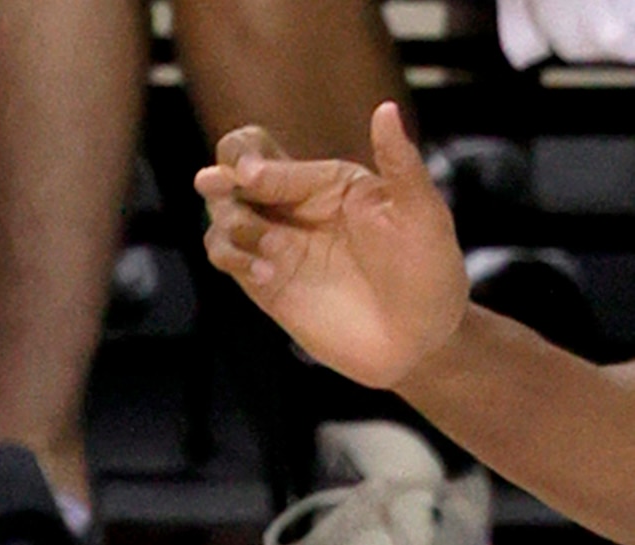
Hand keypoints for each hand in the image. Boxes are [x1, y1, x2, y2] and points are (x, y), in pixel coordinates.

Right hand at [196, 104, 467, 390]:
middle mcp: (299, 210)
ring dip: (228, 223)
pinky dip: (232, 260)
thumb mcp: (422, 212)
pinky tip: (264, 274)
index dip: (258, 161)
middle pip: (238, 180)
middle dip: (222, 178)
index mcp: (332, 183)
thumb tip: (385, 109)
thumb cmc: (429, 271)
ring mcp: (279, 248)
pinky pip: (229, 259)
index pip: (279, 162)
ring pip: (225, 219)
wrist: (418, 339)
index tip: (252, 175)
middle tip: (211, 183)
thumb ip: (399, 163)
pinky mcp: (266, 286)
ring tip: (259, 242)